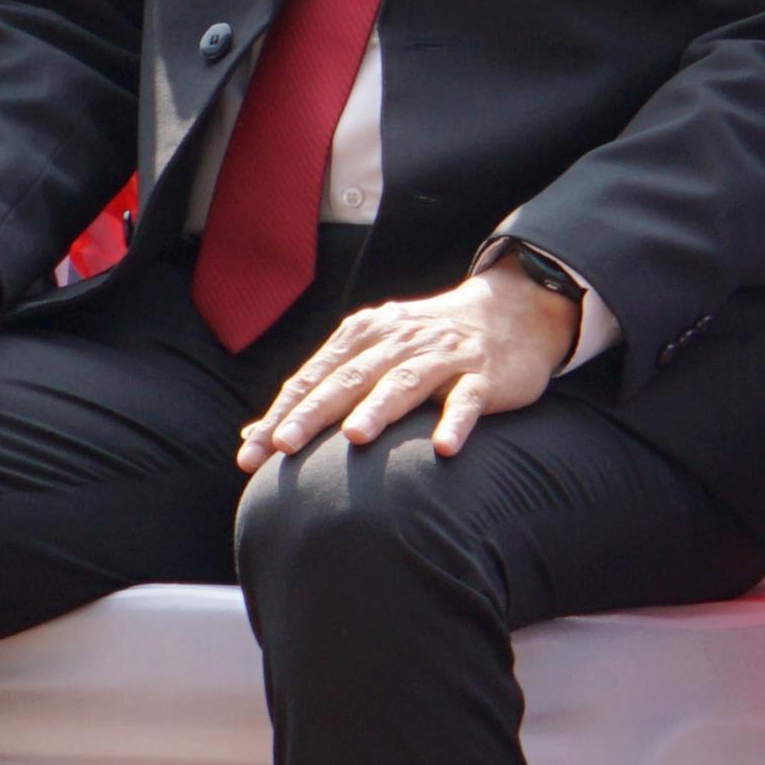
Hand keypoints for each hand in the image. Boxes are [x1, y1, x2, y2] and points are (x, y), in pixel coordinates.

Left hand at [239, 257, 580, 469]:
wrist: (513, 310)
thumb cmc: (428, 344)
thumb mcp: (372, 355)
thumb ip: (318, 391)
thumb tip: (254, 434)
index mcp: (365, 335)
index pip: (314, 378)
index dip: (281, 414)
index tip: (251, 453)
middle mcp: (398, 342)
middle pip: (350, 379)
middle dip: (314, 412)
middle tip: (283, 446)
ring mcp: (442, 357)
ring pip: (405, 383)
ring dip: (378, 409)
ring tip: (354, 438)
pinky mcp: (483, 376)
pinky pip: (467, 401)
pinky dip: (456, 423)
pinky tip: (444, 448)